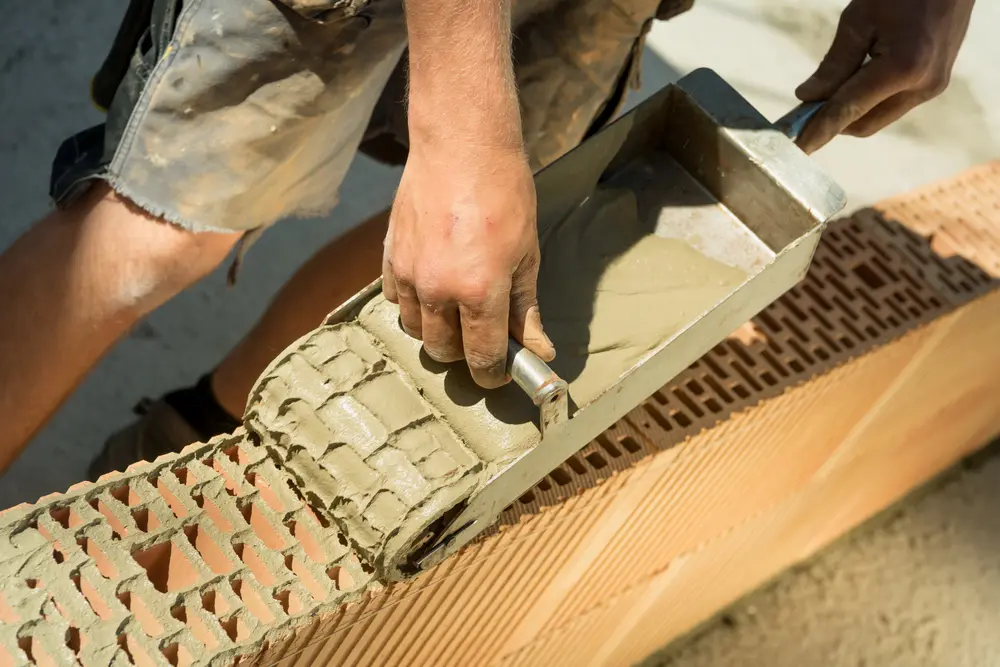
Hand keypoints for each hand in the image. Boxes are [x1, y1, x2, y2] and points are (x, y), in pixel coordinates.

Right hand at [383, 138, 554, 388]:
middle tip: (481, 336)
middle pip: (443, 351)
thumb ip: (525, 307)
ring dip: (436, 330)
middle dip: (464, 353)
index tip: (499, 372)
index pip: (481, 358)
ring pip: (416, 329)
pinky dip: (413, 303)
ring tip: (456, 310)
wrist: (462, 144)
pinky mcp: (391, 256)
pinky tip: (432, 286)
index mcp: (479, 292)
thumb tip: (538, 349)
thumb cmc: (504, 193)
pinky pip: (396, 299)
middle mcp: (438, 290)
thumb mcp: (527, 253)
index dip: (492, 374)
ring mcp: (410, 274)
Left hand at [795, 0, 973, 152]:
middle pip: (864, 125)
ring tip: (831, 90)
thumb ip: (834, 64)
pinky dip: (870, 101)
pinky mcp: (936, 82)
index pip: (848, 111)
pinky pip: (893, 105)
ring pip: (878, 117)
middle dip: (833, 122)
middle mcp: (923, 85)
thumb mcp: (859, 19)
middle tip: (804, 111)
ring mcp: (933, 86)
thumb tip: (808, 98)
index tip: (796, 149)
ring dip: (852, 111)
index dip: (818, 132)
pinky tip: (857, 80)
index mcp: (903, 68)